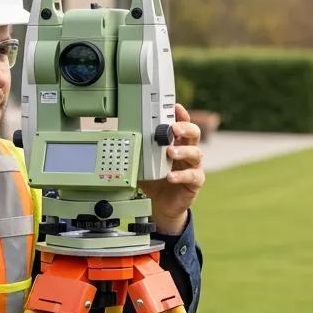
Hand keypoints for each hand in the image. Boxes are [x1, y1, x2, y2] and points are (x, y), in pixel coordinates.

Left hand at [139, 104, 204, 235]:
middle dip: (185, 128)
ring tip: (170, 152)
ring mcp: (192, 166)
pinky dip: (181, 175)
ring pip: (196, 153)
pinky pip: (192, 176)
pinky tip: (170, 176)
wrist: (161, 204)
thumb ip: (136, 149)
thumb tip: (117, 137)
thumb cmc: (154, 180)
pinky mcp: (194, 182)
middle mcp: (187, 152)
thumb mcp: (142, 162)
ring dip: (182, 150)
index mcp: (176, 142)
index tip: (175, 107)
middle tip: (173, 128)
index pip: (182, 124)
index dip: (181, 115)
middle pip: (194, 134)